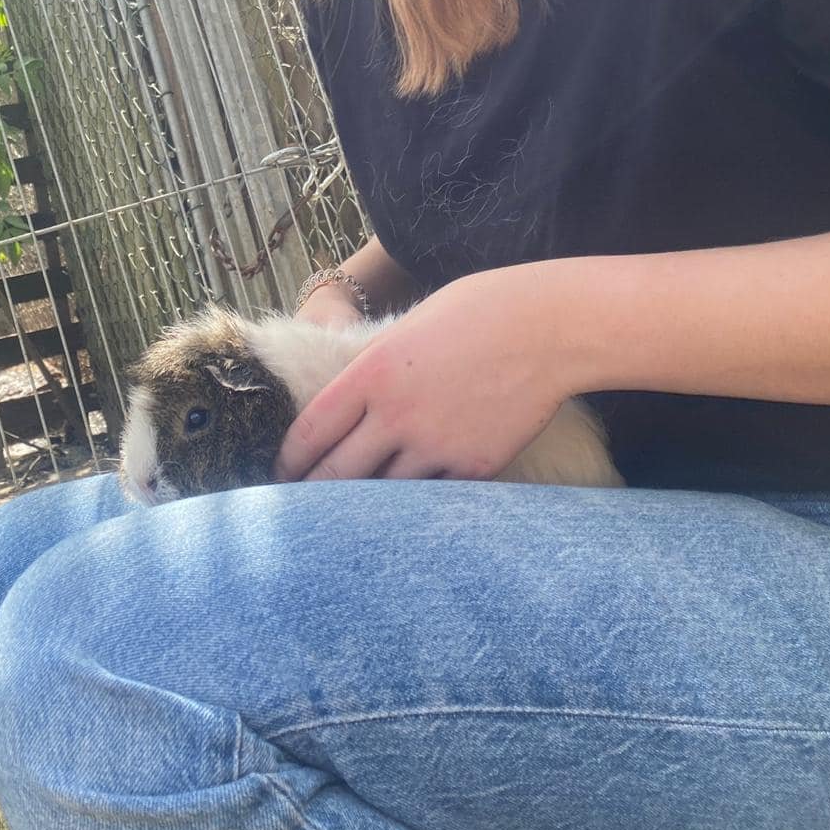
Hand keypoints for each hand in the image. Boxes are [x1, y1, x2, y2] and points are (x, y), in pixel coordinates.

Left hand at [274, 264, 584, 482]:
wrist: (548, 327)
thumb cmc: (478, 312)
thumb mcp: (407, 329)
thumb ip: (374, 369)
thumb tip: (351, 403)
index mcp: (371, 373)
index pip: (311, 432)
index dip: (288, 461)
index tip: (281, 475)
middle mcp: (396, 415)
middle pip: (336, 475)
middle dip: (314, 495)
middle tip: (301, 509)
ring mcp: (436, 445)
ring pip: (383, 494)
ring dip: (366, 504)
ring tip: (351, 517)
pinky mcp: (474, 467)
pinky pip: (433, 496)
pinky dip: (419, 500)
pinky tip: (410, 506)